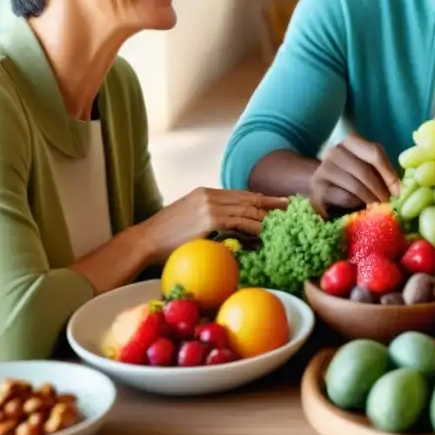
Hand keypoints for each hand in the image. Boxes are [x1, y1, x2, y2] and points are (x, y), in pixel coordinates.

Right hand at [142, 187, 288, 260]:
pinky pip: (240, 221)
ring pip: (247, 209)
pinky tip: (266, 232)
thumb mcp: (189, 221)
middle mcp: (209, 194)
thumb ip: (209, 220)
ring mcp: (210, 205)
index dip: (260, 198)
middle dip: (271, 203)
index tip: (277, 202)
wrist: (144, 241)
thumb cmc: (164, 238)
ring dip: (267, 216)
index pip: (240, 195)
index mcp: (205, 193)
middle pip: (248, 198)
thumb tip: (228, 229)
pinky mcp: (210, 218)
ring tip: (284, 221)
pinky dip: (255, 227)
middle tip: (290, 207)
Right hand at [310, 134, 400, 217]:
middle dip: (381, 190)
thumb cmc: (350, 175)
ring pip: (356, 186)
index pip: (375, 153)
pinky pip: (345, 198)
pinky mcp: (319, 188)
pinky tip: (361, 207)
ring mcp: (324, 169)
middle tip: (390, 204)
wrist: (319, 183)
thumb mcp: (366, 166)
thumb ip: (381, 171)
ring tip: (379, 208)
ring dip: (371, 200)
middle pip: (365, 171)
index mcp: (350, 141)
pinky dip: (357, 205)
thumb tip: (400, 189)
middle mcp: (334, 151)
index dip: (389, 173)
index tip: (399, 191)